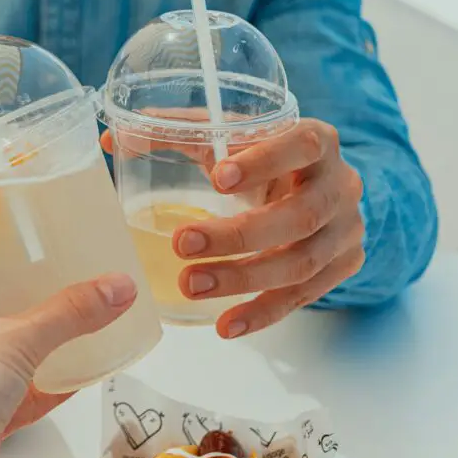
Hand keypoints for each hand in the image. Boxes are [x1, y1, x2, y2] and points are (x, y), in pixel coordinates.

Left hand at [102, 118, 364, 338]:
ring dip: (242, 279)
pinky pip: (303, 297)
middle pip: (299, 216)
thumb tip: (111, 140)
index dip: (265, 161)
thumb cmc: (262, 155)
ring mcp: (346, 231)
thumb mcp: (229, 136)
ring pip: (301, 263)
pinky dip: (262, 313)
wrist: (318, 186)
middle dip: (238, 236)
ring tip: (189, 284)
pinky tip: (225, 325)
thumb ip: (175, 132)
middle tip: (181, 243)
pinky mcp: (343, 267)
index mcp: (317, 141)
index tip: (218, 178)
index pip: (303, 145)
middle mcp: (341, 185)